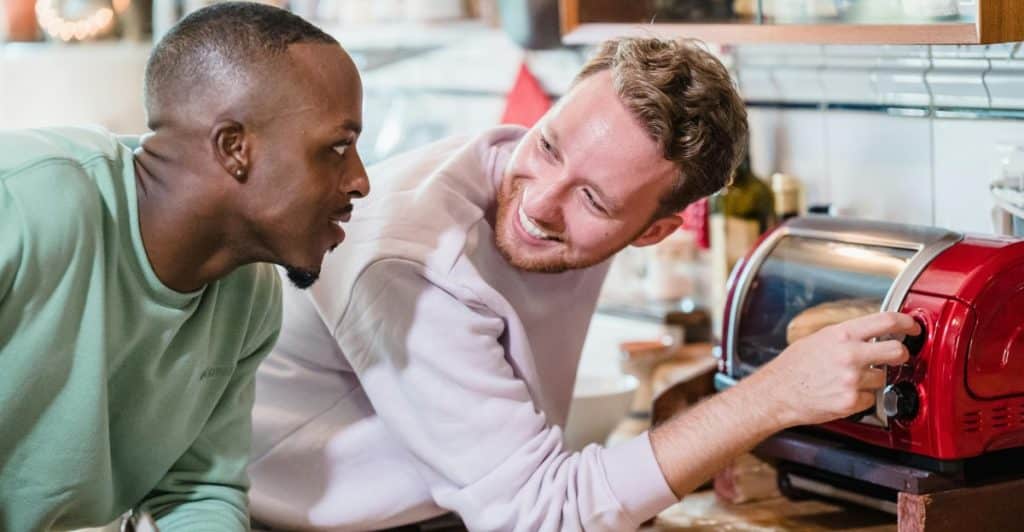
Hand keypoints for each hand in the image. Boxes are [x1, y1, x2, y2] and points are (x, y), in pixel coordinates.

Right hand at [749, 312, 920, 428]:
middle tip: (897, 356)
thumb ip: (847, 336)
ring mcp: (852, 380)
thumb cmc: (793, 366)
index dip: (906, 322)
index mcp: (842, 335)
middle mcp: (850, 355)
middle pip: (896, 351)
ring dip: (873, 379)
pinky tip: (843, 392)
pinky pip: (871, 398)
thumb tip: (871, 333)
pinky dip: (862, 397)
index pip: (886, 321)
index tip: (912, 326)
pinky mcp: (852, 401)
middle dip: (901, 354)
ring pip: (883, 378)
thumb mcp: (818, 339)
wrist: (777, 392)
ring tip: (849, 379)